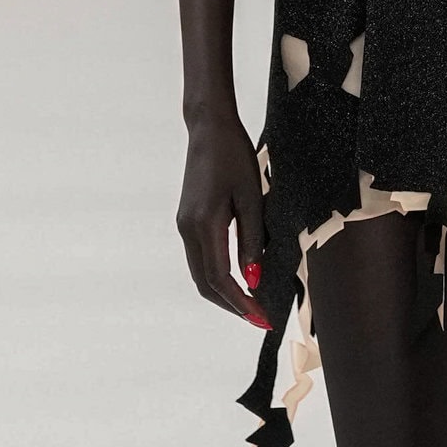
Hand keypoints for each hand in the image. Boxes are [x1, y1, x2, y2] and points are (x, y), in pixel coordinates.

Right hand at [177, 111, 268, 326]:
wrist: (209, 128)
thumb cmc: (234, 156)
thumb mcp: (252, 197)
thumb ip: (252, 239)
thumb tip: (254, 277)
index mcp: (204, 224)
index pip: (220, 278)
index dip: (241, 302)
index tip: (262, 317)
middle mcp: (188, 229)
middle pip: (205, 283)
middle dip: (231, 305)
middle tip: (260, 317)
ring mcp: (184, 225)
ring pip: (200, 273)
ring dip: (224, 293)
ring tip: (252, 303)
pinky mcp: (188, 220)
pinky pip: (200, 258)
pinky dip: (218, 275)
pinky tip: (240, 277)